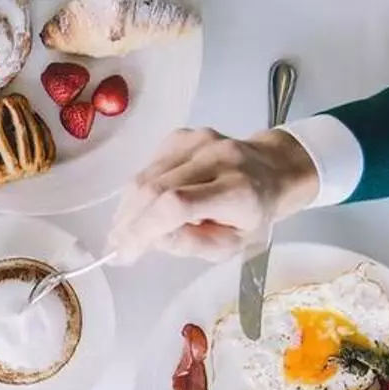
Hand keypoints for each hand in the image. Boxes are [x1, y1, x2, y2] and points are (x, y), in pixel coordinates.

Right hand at [107, 127, 317, 262]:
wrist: (271, 169)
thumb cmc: (252, 216)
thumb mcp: (231, 245)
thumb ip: (192, 244)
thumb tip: (151, 238)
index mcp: (237, 191)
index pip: (176, 204)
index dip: (144, 228)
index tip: (125, 253)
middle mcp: (217, 159)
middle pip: (154, 189)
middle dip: (129, 222)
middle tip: (117, 246)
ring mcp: (198, 141)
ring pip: (146, 176)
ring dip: (128, 207)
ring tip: (125, 230)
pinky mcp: (183, 136)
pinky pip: (149, 166)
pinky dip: (140, 190)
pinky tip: (145, 205)